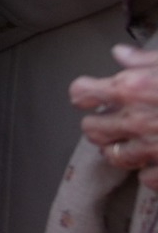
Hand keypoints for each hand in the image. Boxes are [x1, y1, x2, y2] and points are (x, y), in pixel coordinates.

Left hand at [74, 44, 157, 186]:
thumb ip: (144, 60)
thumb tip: (119, 54)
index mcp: (131, 89)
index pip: (81, 94)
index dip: (86, 94)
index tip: (93, 95)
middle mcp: (135, 121)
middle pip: (91, 129)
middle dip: (99, 124)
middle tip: (113, 120)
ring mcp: (152, 150)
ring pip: (114, 157)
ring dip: (121, 149)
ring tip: (134, 142)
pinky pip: (147, 179)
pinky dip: (152, 171)